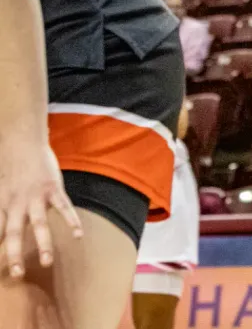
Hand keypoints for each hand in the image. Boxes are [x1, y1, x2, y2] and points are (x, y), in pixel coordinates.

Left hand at [0, 143, 83, 277]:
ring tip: (46, 262)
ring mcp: (36, 196)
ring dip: (43, 244)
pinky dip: (71, 221)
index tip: (0, 268)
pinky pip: (64, 207)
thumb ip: (2, 205)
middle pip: (15, 233)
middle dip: (14, 254)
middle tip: (16, 275)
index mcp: (2, 204)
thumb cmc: (9, 164)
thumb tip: (2, 225)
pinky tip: (78, 235)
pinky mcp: (53, 189)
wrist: (21, 141)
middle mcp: (16, 203)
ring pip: (40, 224)